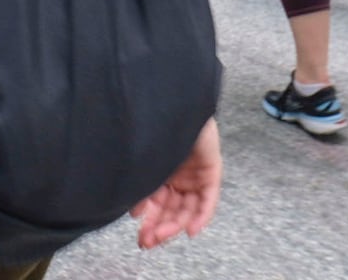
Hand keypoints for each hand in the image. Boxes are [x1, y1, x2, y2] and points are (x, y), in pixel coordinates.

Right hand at [131, 118, 220, 249]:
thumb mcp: (144, 164)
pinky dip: (201, 216)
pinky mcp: (211, 172)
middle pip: (172, 209)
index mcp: (161, 172)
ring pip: (188, 208)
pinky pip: (208, 200)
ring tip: (161, 238)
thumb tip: (136, 214)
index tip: (140, 237)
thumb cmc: (152, 128)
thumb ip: (141, 189)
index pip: (157, 204)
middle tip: (147, 242)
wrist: (171, 104)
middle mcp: (178, 176)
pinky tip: (190, 230)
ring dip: (175, 226)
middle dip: (159, 227)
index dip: (149, 222)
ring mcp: (195, 175)